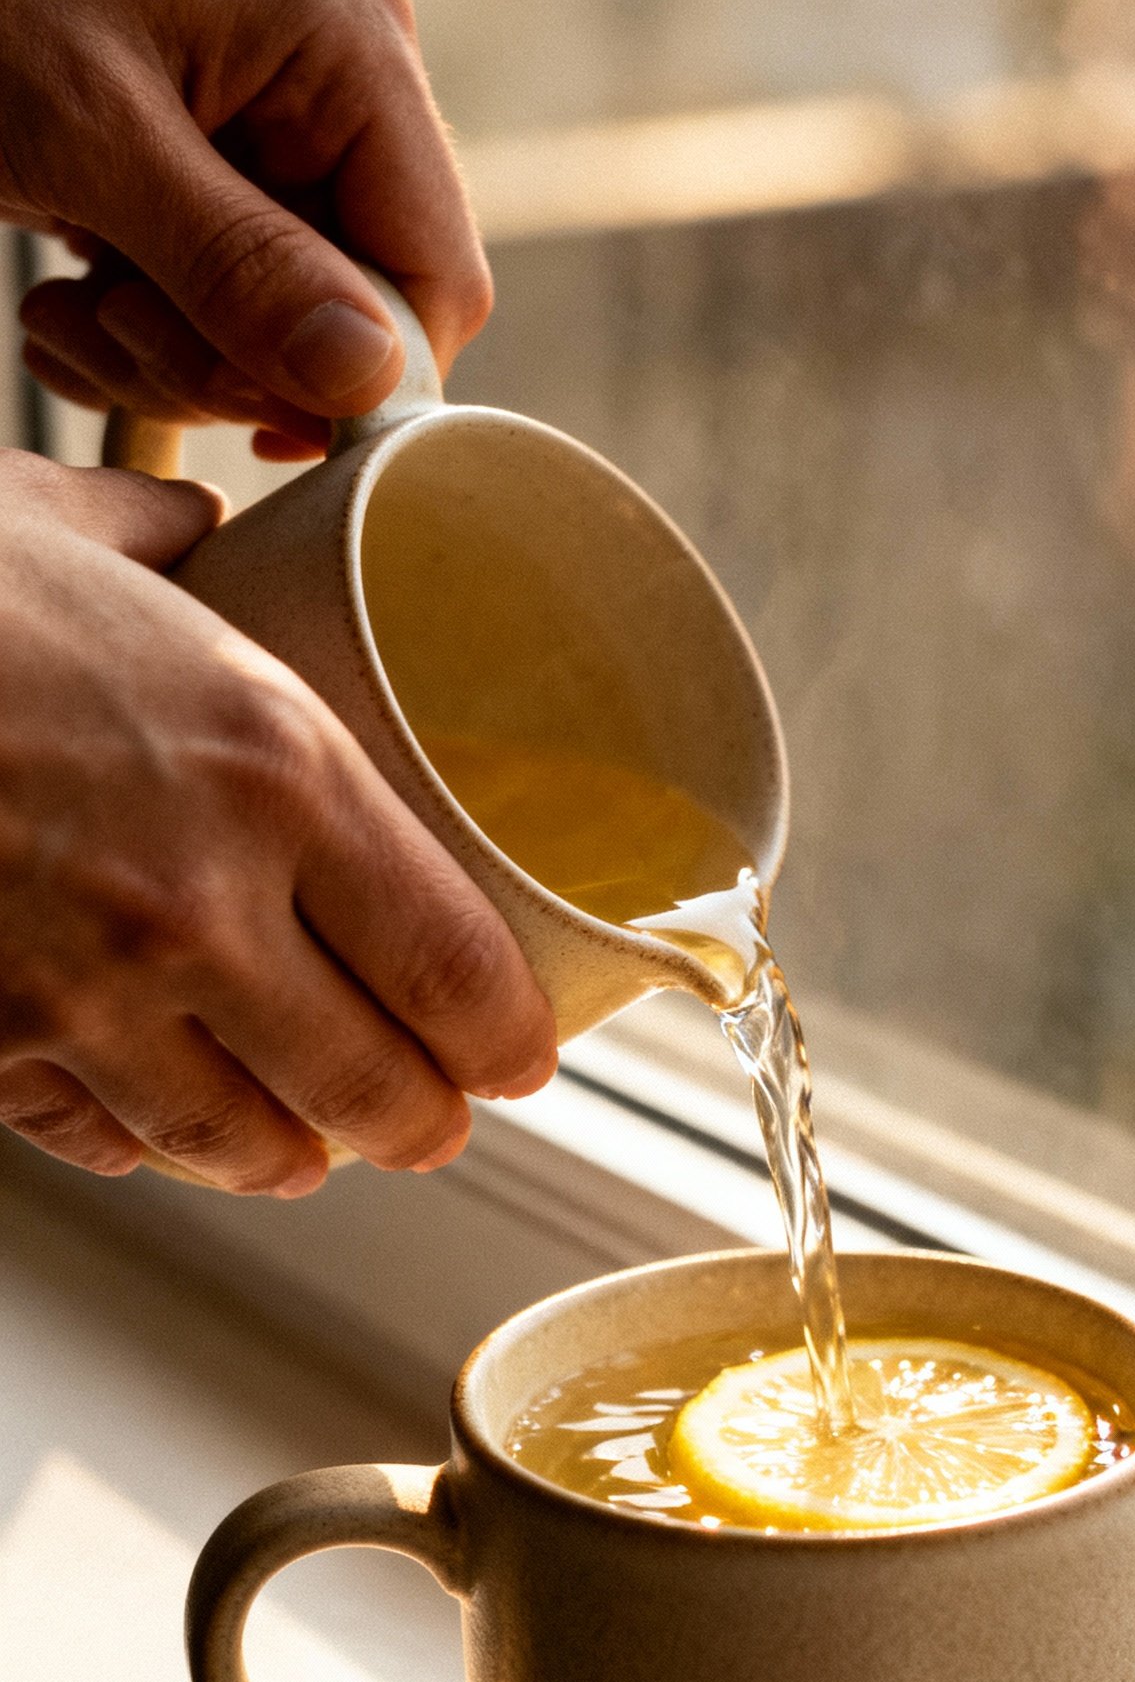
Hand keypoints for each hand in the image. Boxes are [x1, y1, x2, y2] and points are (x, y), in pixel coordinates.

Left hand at [0, 0, 489, 458]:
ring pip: (277, 337)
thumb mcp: (95, 137)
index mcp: (350, 44)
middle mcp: (335, 88)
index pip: (436, 277)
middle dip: (227, 360)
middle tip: (111, 323)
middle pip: (352, 320)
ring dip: (161, 357)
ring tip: (65, 309)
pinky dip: (133, 338)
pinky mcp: (209, 178)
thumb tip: (371, 375)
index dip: (362, 380)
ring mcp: (273, 134)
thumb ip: (238, 264)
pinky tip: (60, 302)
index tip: (250, 422)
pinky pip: (217, 312)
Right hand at [0, 453, 554, 1192]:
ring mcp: (84, 1000)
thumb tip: (211, 528)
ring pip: (244, 1146)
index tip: (526, 1053)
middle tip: (436, 1118)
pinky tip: (170, 1129)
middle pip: (375, 1090)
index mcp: (273, 771)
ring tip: (315, 1143)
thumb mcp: (62, 526)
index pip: (455, 965)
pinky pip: (104, 1143)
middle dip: (425, 1122)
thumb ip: (167, 540)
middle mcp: (201, 910)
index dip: (510, 1037)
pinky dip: (151, 1147)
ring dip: (296, 1155)